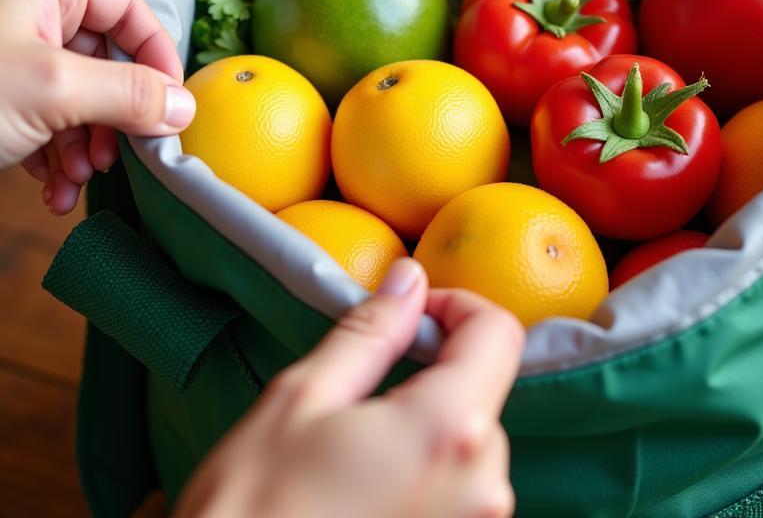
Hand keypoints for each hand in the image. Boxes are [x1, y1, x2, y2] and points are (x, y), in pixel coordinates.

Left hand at [0, 0, 193, 213]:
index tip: (172, 102)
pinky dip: (59, 157)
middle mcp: (29, 13)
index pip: (130, 9)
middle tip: (122, 151)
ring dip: (88, 145)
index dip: (156, 56)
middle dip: (116, 114)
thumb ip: (130, 94)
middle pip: (109, 58)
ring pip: (82, 96)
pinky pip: (50, 121)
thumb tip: (182, 105)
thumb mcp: (54, 90)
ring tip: (80, 178)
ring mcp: (12, 57)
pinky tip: (55, 189)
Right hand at [176, 258, 523, 517]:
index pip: (498, 333)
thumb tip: (409, 280)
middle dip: (437, 371)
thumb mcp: (301, 400)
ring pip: (472, 444)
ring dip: (430, 426)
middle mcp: (482, 485)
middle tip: (368, 385)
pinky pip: (462, 492)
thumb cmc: (251, 512)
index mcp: (447, 430)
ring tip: (358, 450)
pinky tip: (369, 489)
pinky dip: (428, 472)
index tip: (413, 312)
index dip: (458, 305)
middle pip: (486, 390)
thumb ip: (370, 331)